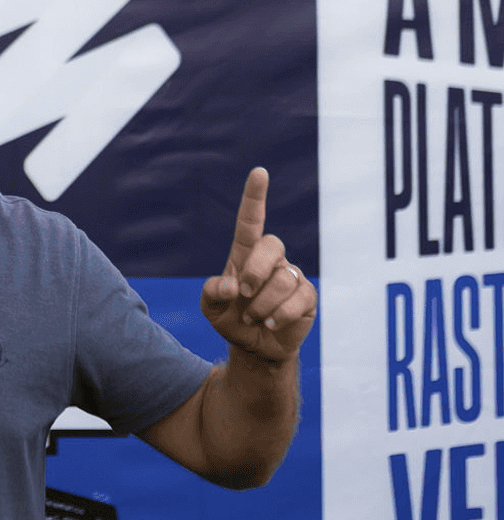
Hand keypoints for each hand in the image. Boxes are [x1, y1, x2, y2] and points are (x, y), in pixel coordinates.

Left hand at [200, 167, 316, 363]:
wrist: (254, 348)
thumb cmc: (231, 319)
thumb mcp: (211, 308)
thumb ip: (211, 293)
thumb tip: (231, 286)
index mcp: (245, 255)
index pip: (251, 220)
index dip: (255, 197)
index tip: (259, 172)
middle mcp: (271, 260)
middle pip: (271, 245)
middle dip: (256, 271)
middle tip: (244, 295)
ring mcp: (291, 277)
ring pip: (283, 278)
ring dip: (262, 305)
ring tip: (254, 318)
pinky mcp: (307, 297)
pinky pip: (298, 299)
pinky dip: (279, 316)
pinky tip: (271, 324)